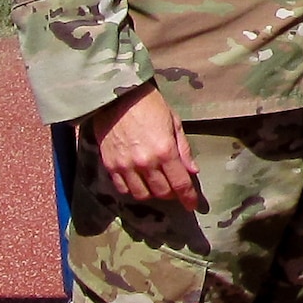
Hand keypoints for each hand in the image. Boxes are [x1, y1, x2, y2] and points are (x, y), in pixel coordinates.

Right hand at [91, 84, 200, 209]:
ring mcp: (125, 166)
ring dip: (153, 194)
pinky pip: (122, 188)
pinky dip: (133, 190)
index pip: (180, 183)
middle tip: (176, 189)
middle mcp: (145, 163)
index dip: (188, 197)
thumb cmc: (150, 105)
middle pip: (161, 192)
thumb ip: (183, 149)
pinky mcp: (110, 165)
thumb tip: (193, 171)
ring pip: (141, 194)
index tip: (193, 205)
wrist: (116, 97)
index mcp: (165, 151)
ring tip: (158, 185)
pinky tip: (139, 183)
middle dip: (172, 194)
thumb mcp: (174, 122)